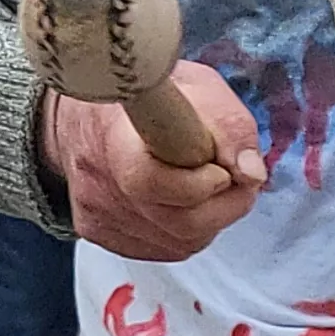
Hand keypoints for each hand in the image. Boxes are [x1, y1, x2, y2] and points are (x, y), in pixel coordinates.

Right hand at [41, 61, 269, 261]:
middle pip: (181, 223)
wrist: (84, 112)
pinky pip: (164, 248)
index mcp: (113, 135)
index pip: (152, 183)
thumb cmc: (147, 96)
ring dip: (210, 218)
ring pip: (180, 241)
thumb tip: (250, 175)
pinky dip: (186, 230)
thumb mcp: (198, 87)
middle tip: (231, 177)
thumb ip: (228, 126)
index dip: (201, 183)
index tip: (219, 165)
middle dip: (224, 204)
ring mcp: (95, 213)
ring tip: (206, 185)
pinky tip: (180, 201)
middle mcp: (96, 182)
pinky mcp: (99, 233)